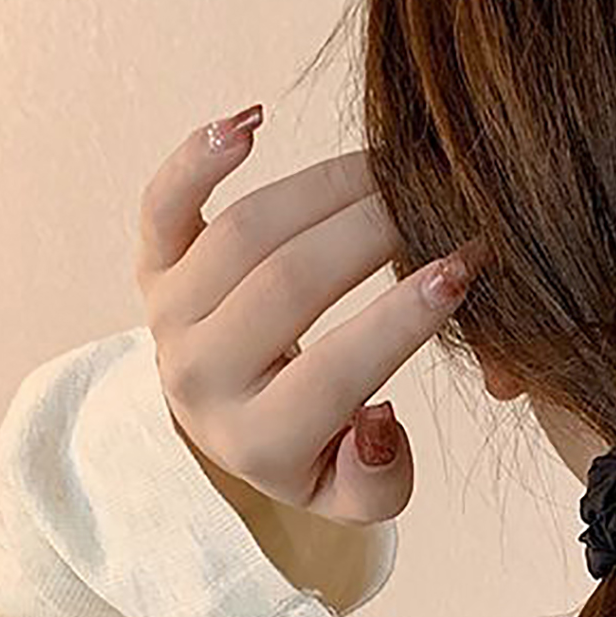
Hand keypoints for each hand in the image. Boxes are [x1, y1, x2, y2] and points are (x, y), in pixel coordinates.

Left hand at [134, 105, 484, 526]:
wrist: (231, 426)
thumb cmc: (314, 451)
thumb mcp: (356, 495)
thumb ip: (379, 479)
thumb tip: (378, 418)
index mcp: (258, 442)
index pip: (337, 370)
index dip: (405, 317)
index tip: (464, 268)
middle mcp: (200, 378)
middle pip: (289, 283)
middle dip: (375, 232)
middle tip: (438, 201)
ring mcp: (169, 316)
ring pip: (244, 232)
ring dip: (324, 188)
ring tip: (391, 167)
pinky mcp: (151, 266)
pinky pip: (164, 202)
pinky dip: (199, 156)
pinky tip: (255, 121)